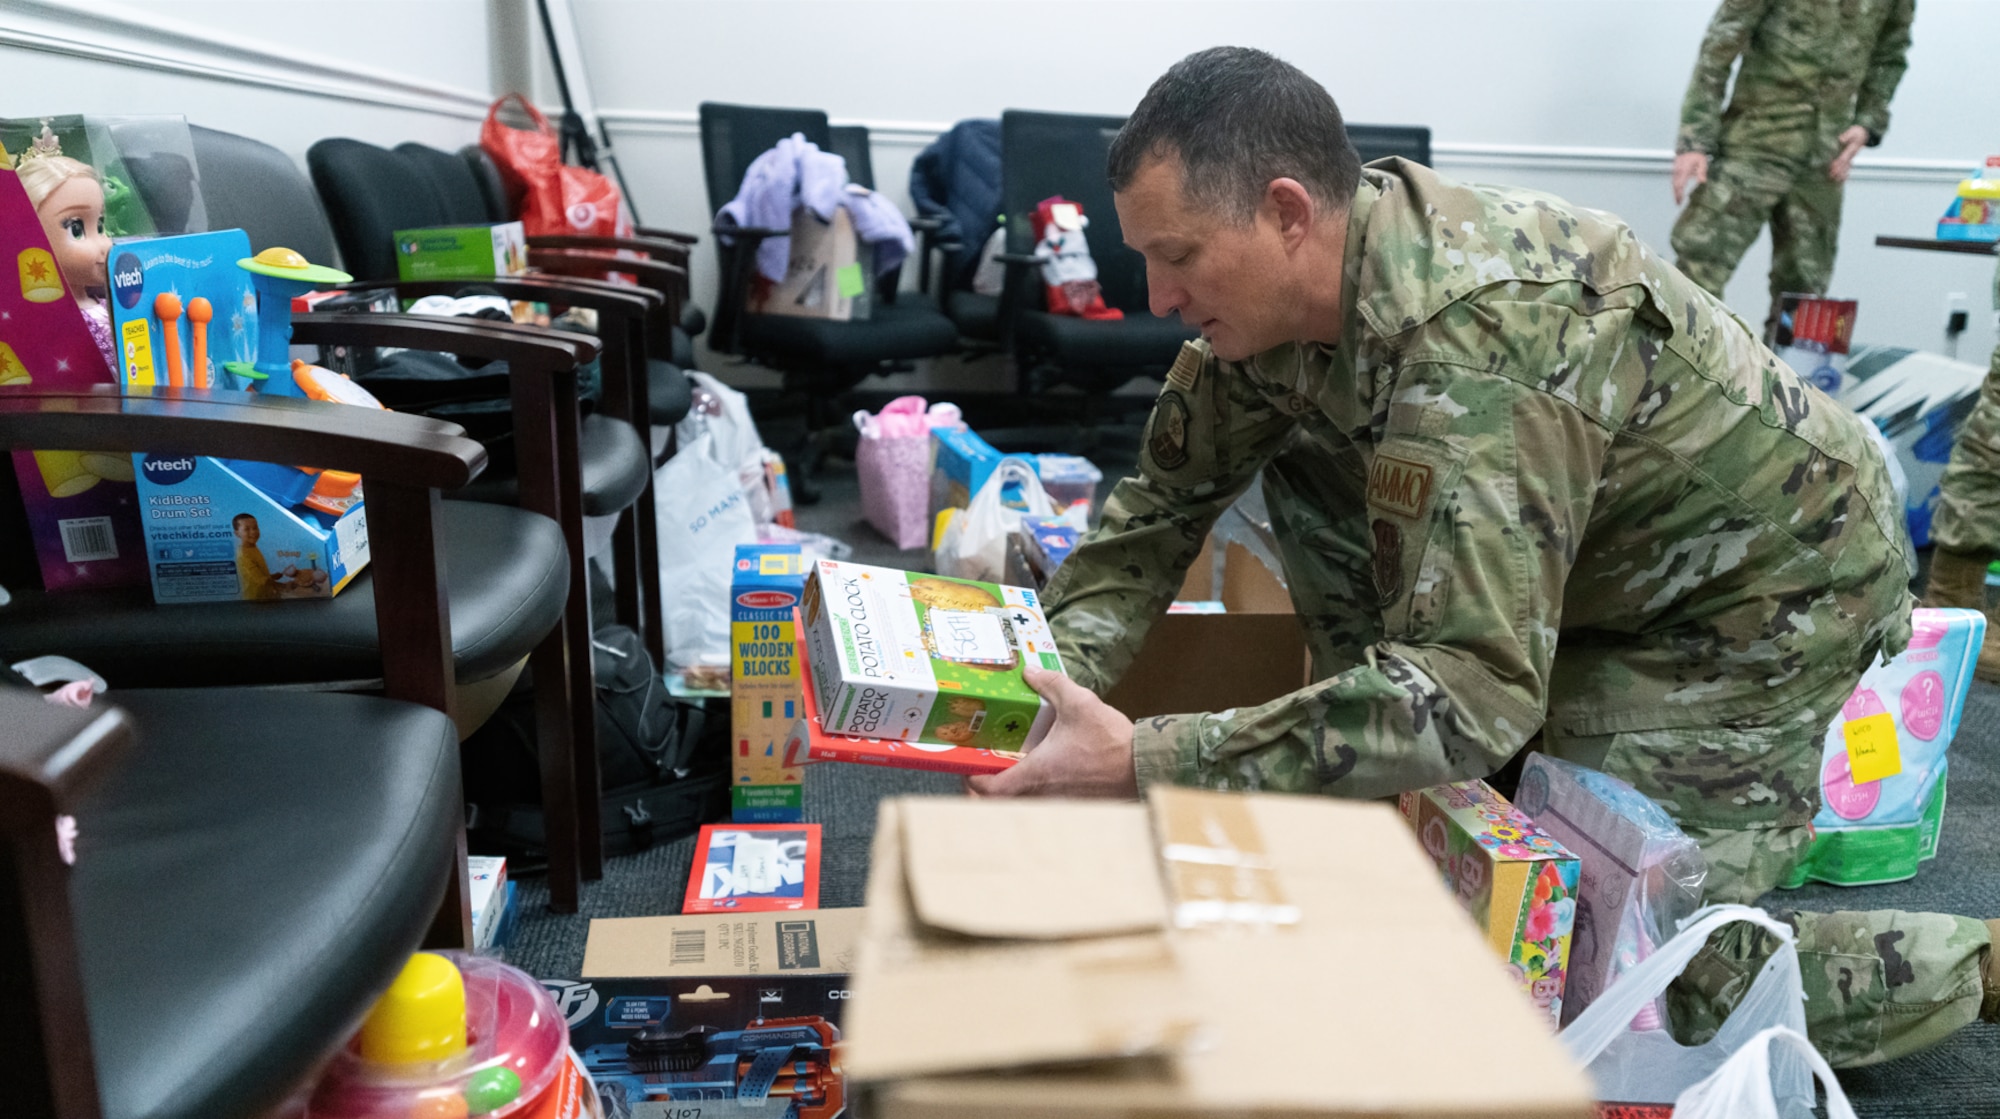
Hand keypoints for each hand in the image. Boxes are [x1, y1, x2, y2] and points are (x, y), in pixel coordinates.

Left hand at [965, 666, 1138, 797]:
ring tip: (1010, 772)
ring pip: (1024, 807)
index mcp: (1036, 773)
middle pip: (1002, 805)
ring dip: (1013, 795)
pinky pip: (1046, 806)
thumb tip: (1030, 671)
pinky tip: (1045, 776)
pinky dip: (1036, 796)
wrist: (1144, 765)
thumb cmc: (1110, 741)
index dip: (973, 782)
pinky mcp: (1077, 806)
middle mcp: (1043, 795)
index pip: (990, 790)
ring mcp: (1060, 805)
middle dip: (987, 793)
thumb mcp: (1078, 702)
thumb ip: (1051, 685)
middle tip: (984, 773)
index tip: (970, 769)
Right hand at [1671, 152, 1708, 204]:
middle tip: (1678, 204)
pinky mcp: (1674, 172)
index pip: (1680, 184)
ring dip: (1674, 192)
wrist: (1688, 148)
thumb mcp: (1702, 161)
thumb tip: (1702, 181)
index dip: (1679, 193)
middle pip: (1675, 186)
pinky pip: (1673, 181)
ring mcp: (1675, 171)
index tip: (1681, 200)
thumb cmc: (1696, 156)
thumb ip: (1702, 171)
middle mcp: (1677, 171)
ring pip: (1673, 184)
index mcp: (1684, 170)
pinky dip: (1674, 188)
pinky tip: (1676, 192)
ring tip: (1677, 201)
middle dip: (1676, 195)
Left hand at [1829, 125, 1869, 182]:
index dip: (1839, 162)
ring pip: (1846, 167)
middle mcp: (1852, 155)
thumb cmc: (1856, 132)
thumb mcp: (1853, 131)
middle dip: (1838, 170)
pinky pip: (1848, 167)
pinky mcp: (1851, 159)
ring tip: (1834, 180)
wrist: (1864, 134)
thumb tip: (1841, 139)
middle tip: (1831, 176)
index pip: (1844, 157)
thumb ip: (1847, 136)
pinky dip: (1845, 173)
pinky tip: (1842, 179)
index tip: (1833, 166)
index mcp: (1851, 149)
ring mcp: (1852, 157)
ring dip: (1840, 174)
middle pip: (1844, 164)